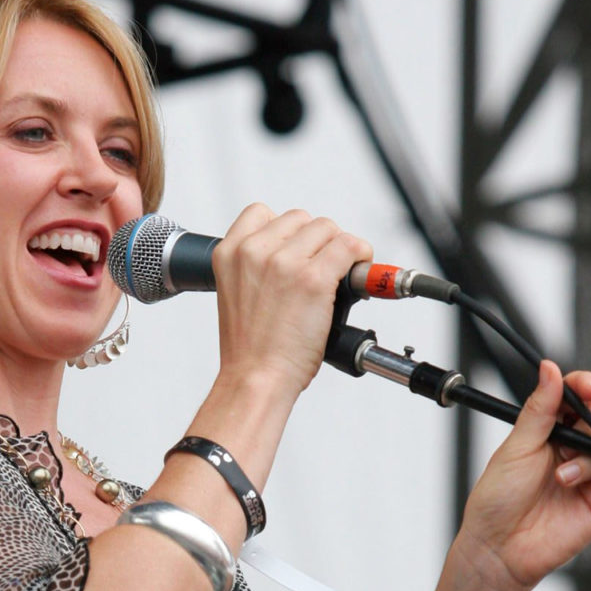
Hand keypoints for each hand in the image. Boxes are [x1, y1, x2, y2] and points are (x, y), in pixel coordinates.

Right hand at [211, 204, 371, 396]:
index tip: (296, 251)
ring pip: (328, 229)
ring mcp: (285, 263)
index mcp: (229, 253)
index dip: (286, 231)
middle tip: (319, 272)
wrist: (256, 378)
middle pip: (302, 219)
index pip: (262, 212)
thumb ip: (258, 265)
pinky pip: (350, 247)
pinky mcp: (315, 279)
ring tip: (336, 278)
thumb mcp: (237, 292)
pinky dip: (361, 257)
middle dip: (316, 243)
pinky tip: (356, 275)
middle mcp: (255, 251)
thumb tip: (301, 251)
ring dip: (338, 249)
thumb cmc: (251, 347)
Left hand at [455, 360, 590, 590]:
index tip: (584, 388)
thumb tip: (550, 368)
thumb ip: (539, 409)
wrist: (500, 547)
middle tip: (573, 438)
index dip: (586, 384)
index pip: (580, 392)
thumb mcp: (515, 447)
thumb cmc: (498, 498)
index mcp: (550, 425)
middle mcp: (576, 442)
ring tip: (564, 477)